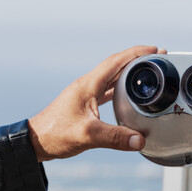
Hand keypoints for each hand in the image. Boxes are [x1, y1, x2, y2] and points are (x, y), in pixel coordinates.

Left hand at [28, 46, 166, 161]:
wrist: (35, 141)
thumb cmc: (56, 134)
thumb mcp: (87, 135)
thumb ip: (114, 137)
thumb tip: (140, 141)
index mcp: (89, 85)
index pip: (116, 61)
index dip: (136, 53)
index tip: (153, 48)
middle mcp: (88, 85)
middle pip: (116, 65)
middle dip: (137, 59)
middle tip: (156, 58)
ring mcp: (86, 93)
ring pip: (112, 76)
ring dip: (129, 72)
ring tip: (147, 71)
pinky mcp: (86, 103)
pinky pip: (108, 89)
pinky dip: (121, 87)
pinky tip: (129, 93)